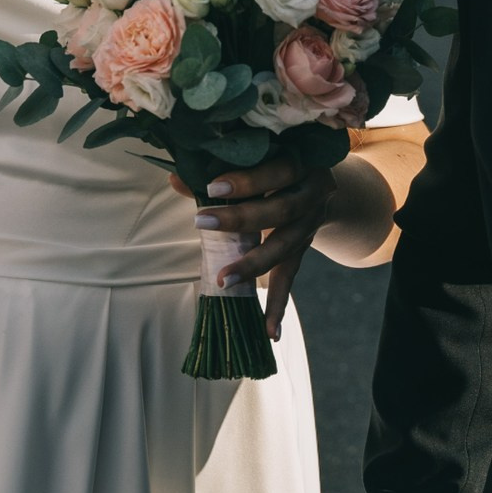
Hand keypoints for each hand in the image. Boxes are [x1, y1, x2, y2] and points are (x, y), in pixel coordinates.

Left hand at [179, 154, 336, 340]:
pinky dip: (279, 306)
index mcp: (302, 162)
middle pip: (281, 210)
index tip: (212, 187)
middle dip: (241, 218)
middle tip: (202, 223)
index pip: (278, 171)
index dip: (248, 181)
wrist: (316, 178)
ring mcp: (311, 225)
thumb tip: (175, 177)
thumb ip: (219, 167)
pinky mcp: (303, 250)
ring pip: (284, 248)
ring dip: (253, 265)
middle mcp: (313, 194)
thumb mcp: (258, 159)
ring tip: (225, 281)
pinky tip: (269, 333)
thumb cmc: (274, 162)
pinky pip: (290, 279)